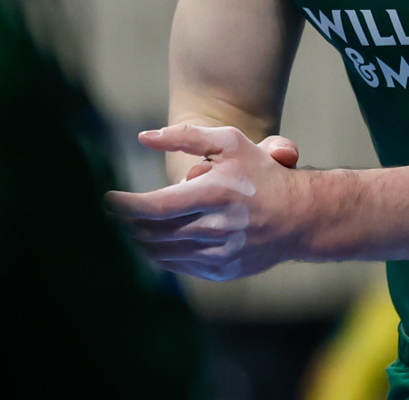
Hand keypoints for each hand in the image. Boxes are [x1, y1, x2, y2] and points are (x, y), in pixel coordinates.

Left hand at [106, 124, 312, 280]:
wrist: (302, 216)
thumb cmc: (262, 172)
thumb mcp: (230, 142)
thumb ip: (185, 136)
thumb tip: (143, 137)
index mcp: (213, 193)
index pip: (154, 207)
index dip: (124, 206)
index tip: (106, 199)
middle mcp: (215, 227)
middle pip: (153, 233)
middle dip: (127, 224)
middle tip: (112, 214)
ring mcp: (219, 253)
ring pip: (163, 253)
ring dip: (139, 241)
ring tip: (127, 228)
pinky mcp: (222, 270)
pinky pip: (180, 268)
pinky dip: (161, 256)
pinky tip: (153, 244)